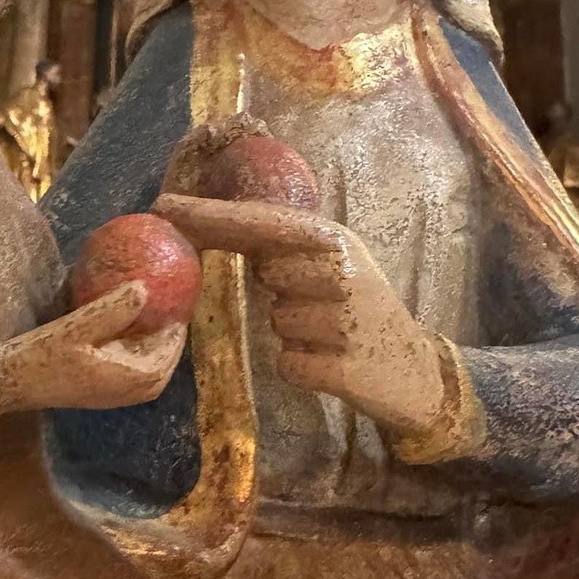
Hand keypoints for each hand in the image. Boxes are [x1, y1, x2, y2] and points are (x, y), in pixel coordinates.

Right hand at [0, 281, 185, 413]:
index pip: (165, 359)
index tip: (180, 310)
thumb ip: (112, 310)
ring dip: (155, 353)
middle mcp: (122, 393)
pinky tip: (128, 336)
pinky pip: (131, 376)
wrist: (12, 381)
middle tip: (172, 316)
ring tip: (155, 324)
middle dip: (170, 345)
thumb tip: (144, 288)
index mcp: (124, 379)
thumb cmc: (43, 354)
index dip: (175, 336)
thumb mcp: (77, 327)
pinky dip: (139, 358)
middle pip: (160, 371)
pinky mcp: (98, 393)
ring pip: (147, 376)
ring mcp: (110, 396)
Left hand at [154, 194, 443, 434]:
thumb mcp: (331, 265)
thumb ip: (285, 247)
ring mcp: (343, 321)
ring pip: (276, 322)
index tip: (162, 207)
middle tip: (315, 297)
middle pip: (268, 271)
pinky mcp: (341, 367)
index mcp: (336, 240)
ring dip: (293, 332)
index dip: (211, 214)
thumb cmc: (361, 312)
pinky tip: (331, 362)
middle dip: (279, 285)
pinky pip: (286, 363)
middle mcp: (341, 272)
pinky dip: (299, 365)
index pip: (262, 221)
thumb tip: (214, 227)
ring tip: (331, 334)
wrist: (415, 370)